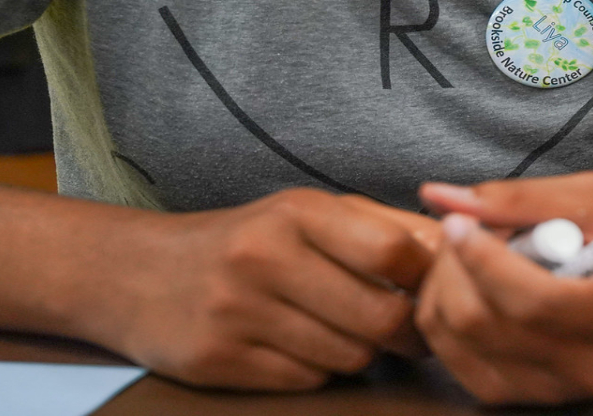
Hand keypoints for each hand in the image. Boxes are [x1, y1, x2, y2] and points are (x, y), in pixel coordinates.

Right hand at [99, 188, 434, 389]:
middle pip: (380, 316)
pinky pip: (307, 380)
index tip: (434, 287)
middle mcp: (264, 258)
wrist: (136, 273)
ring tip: (344, 330)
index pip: (392, 252)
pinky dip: (317, 370)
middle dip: (406, 331)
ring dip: (361, 351)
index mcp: (296, 212)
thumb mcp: (309, 214)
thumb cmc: (247, 240)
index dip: (427, 278)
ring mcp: (237, 313)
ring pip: (349, 356)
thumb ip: (384, 228)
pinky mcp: (218, 361)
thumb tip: (456, 247)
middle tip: (407, 329)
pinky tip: (299, 346)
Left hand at [414, 172, 592, 403]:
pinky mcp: (513, 397)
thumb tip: (441, 197)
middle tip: (464, 224)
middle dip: (457, 263)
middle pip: (486, 322)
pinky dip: (442, 306)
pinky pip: (446, 351)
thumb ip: (526, 198)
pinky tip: (468, 281)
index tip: (459, 221)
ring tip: (473, 249)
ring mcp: (551, 393)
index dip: (487, 260)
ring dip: (446, 280)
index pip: (541, 302)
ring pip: (457, 335)